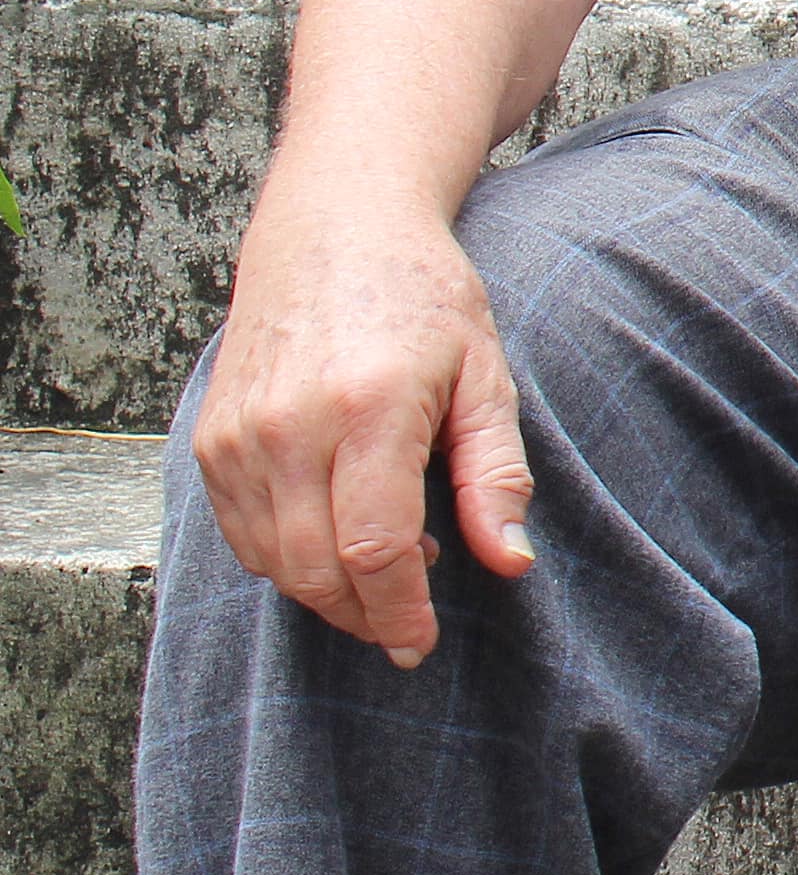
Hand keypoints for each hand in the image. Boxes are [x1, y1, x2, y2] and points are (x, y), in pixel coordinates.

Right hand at [189, 197, 534, 666]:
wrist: (334, 230)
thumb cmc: (426, 299)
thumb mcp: (486, 376)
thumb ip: (495, 475)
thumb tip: (511, 563)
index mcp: (369, 408)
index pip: (375, 548)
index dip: (400, 611)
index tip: (420, 644)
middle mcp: (290, 426)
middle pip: (316, 569)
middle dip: (364, 614)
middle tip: (408, 621)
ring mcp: (238, 435)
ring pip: (272, 562)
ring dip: (326, 590)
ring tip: (387, 562)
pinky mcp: (209, 441)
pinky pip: (242, 534)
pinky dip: (287, 557)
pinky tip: (338, 534)